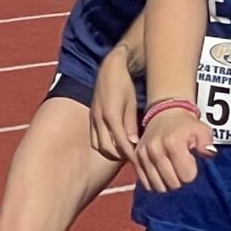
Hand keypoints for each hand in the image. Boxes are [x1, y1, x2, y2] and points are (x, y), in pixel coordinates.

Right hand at [90, 47, 140, 161]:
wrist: (109, 68)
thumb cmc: (124, 84)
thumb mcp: (131, 102)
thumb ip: (130, 123)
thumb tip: (133, 143)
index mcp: (111, 116)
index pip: (120, 143)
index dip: (130, 155)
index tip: (139, 161)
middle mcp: (99, 119)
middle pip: (107, 148)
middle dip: (120, 156)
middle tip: (134, 159)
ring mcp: (93, 118)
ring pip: (98, 146)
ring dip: (110, 152)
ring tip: (124, 153)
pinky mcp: (91, 117)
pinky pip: (94, 138)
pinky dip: (103, 146)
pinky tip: (114, 145)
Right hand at [133, 104, 214, 192]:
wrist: (165, 114)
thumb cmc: (186, 125)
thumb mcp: (202, 130)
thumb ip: (207, 143)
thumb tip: (208, 154)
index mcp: (173, 143)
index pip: (186, 176)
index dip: (192, 172)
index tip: (190, 162)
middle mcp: (155, 150)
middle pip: (172, 183)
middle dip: (180, 180)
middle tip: (181, 167)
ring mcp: (143, 155)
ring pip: (158, 186)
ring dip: (167, 183)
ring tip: (171, 171)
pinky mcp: (136, 158)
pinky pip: (145, 182)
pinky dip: (154, 182)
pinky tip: (161, 174)